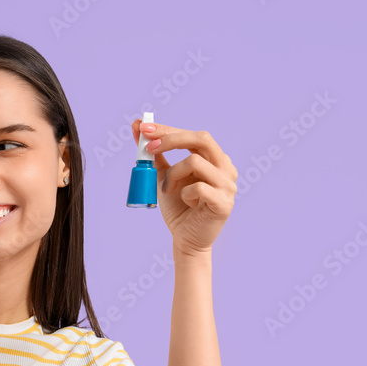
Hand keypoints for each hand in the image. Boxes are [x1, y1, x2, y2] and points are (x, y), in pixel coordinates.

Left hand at [132, 119, 237, 255]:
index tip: (143, 128)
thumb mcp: (163, 176)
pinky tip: (187, 203)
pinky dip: (185, 193)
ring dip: (173, 174)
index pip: (193, 135)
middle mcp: (226, 167)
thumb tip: (138, 126)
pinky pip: (199, 187)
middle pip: (202, 139)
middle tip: (148, 148)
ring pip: (196, 162)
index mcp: (214, 158)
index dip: (168, 130)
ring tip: (168, 190)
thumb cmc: (178, 207)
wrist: (186, 239)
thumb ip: (154, 154)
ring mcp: (228, 184)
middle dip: (171, 139)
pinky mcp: (224, 203)